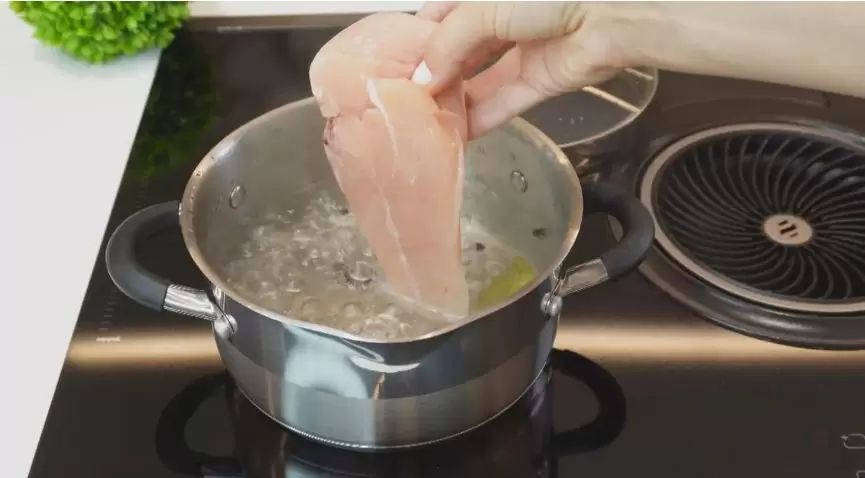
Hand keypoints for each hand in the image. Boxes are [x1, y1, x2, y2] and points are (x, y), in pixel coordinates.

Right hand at [416, 1, 632, 137]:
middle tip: (409, 95)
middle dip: (436, 70)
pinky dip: (483, 118)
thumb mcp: (485, 6)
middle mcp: (505, 18)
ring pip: (480, 78)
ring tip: (427, 118)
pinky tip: (459, 133)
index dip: (420, 36)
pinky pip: (504, 102)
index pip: (442, 12)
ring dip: (457, 97)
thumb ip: (449, 42)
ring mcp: (523, 50)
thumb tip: (423, 77)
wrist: (613, 13)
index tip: (398, 60)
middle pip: (460, 48)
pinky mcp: (541, 81)